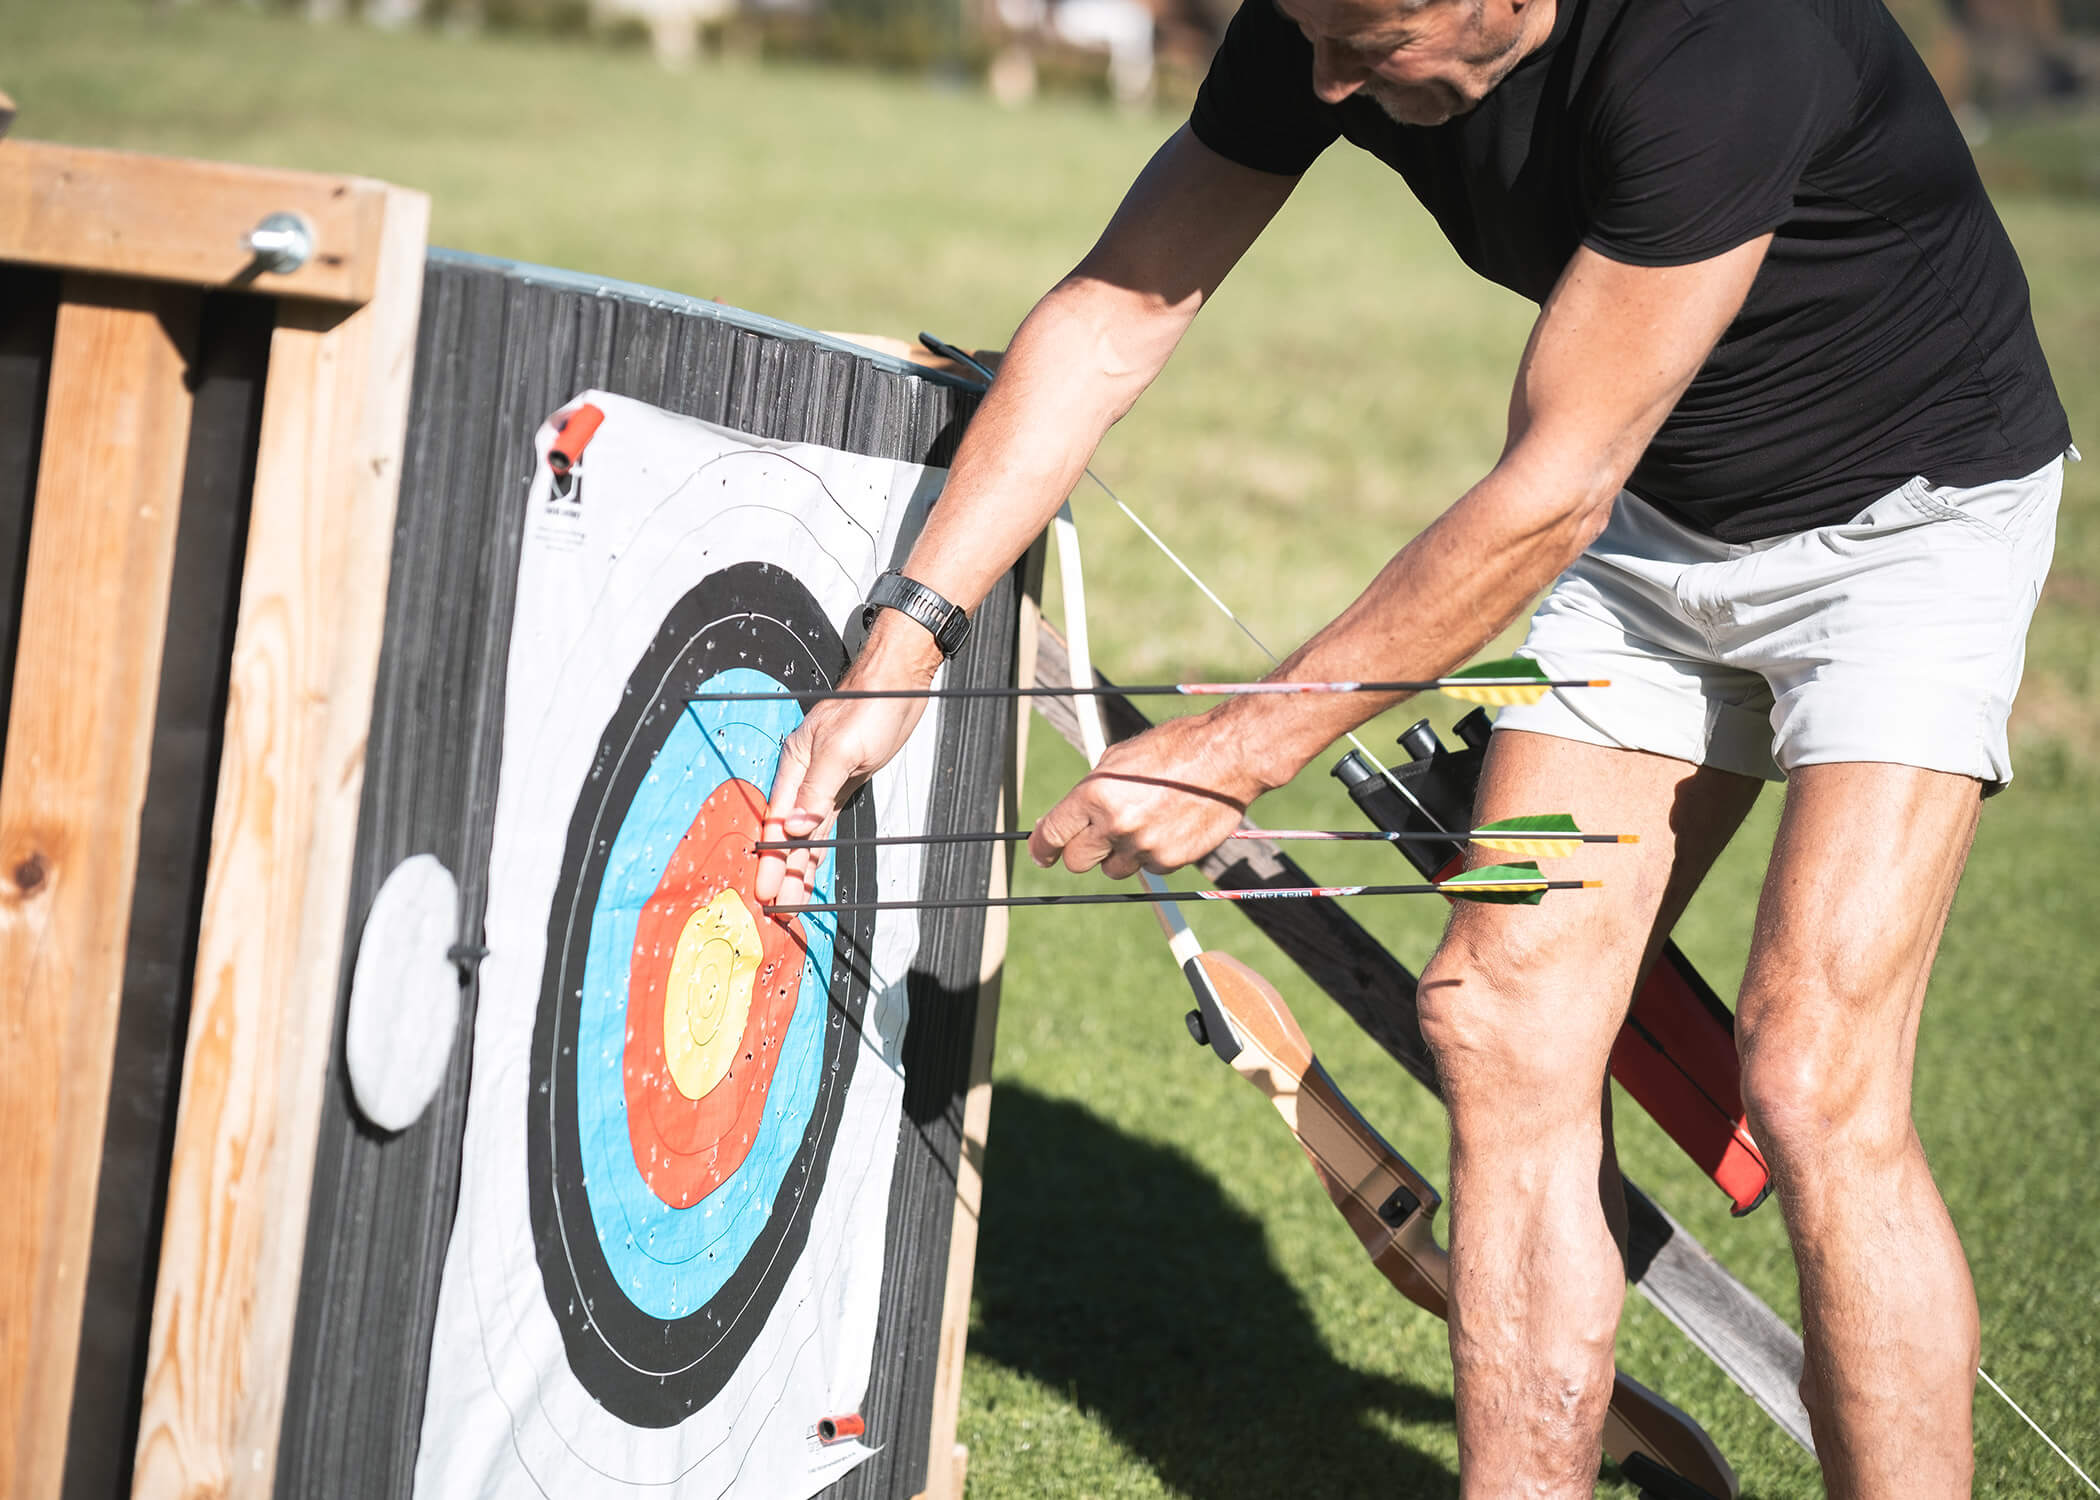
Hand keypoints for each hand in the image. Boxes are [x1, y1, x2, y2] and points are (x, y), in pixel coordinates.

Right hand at [759, 621, 940, 904]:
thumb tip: (794, 829)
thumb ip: (817, 792)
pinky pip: (825, 823)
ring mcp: (824, 780)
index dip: (771, 857)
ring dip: (799, 865)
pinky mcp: (844, 782)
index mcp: (795, 765)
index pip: (777, 822)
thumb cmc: (871, 706)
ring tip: (791, 898)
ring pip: (806, 833)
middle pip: (789, 833)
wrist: (899, 683)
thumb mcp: (842, 750)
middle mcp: (804, 775)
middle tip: (776, 907)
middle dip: (781, 870)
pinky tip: (811, 867)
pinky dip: (818, 847)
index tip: (764, 888)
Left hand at [1028, 709, 1267, 878]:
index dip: (1041, 848)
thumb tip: (1068, 815)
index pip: (1053, 833)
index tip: (1041, 855)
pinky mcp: (1170, 860)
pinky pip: (1148, 868)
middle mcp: (1115, 824)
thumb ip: (1092, 789)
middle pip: (1077, 861)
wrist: (1228, 756)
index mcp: (1095, 794)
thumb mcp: (1120, 757)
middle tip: (1094, 839)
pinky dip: (1152, 855)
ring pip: (1113, 869)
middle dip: (1081, 851)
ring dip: (1119, 854)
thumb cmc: (1174, 748)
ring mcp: (1143, 846)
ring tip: (1143, 824)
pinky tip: (1168, 827)